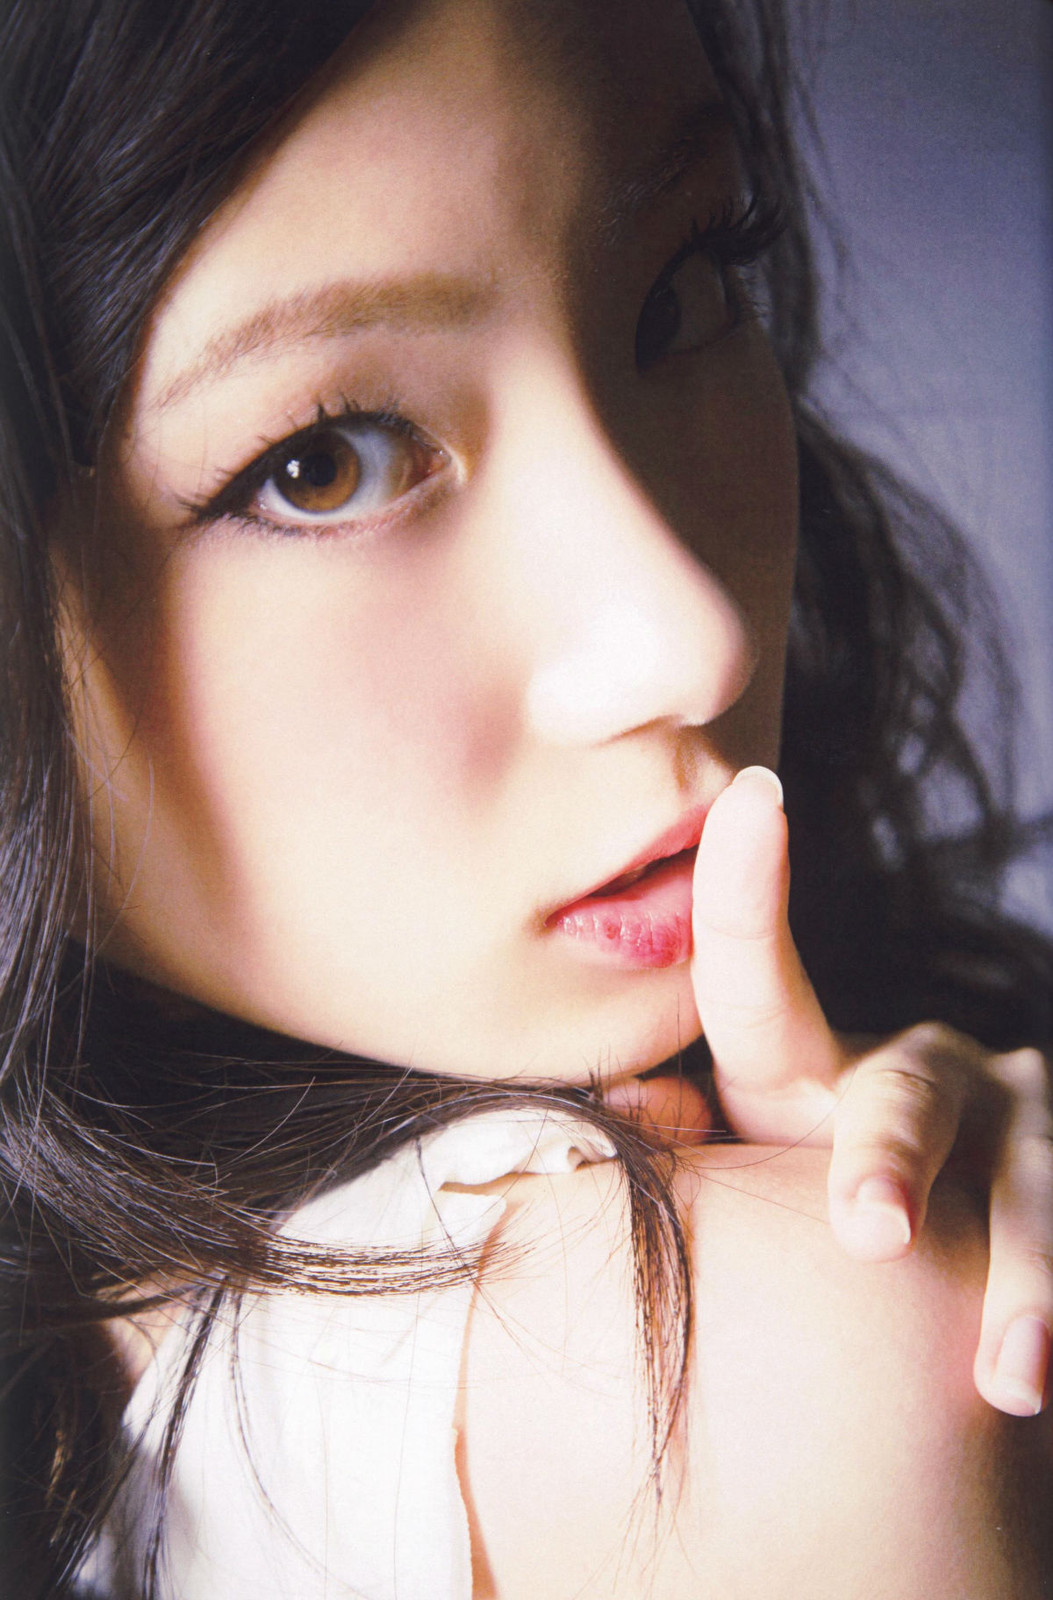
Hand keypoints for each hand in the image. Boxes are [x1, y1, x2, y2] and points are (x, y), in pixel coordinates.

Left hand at [609, 766, 1052, 1417]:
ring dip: (1026, 1274)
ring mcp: (1017, 1122)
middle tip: (868, 1231)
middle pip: (906, 1099)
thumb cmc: (813, 1191)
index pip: (759, 978)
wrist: (945, 1249)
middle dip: (893, 1159)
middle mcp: (921, 1072)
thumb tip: (627, 1096)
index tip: (753, 796)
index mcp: (806, 1063)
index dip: (747, 888)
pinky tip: (1037, 1372)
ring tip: (1010, 1375)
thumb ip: (690, 1129)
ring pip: (1028, 1179)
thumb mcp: (752, 1152)